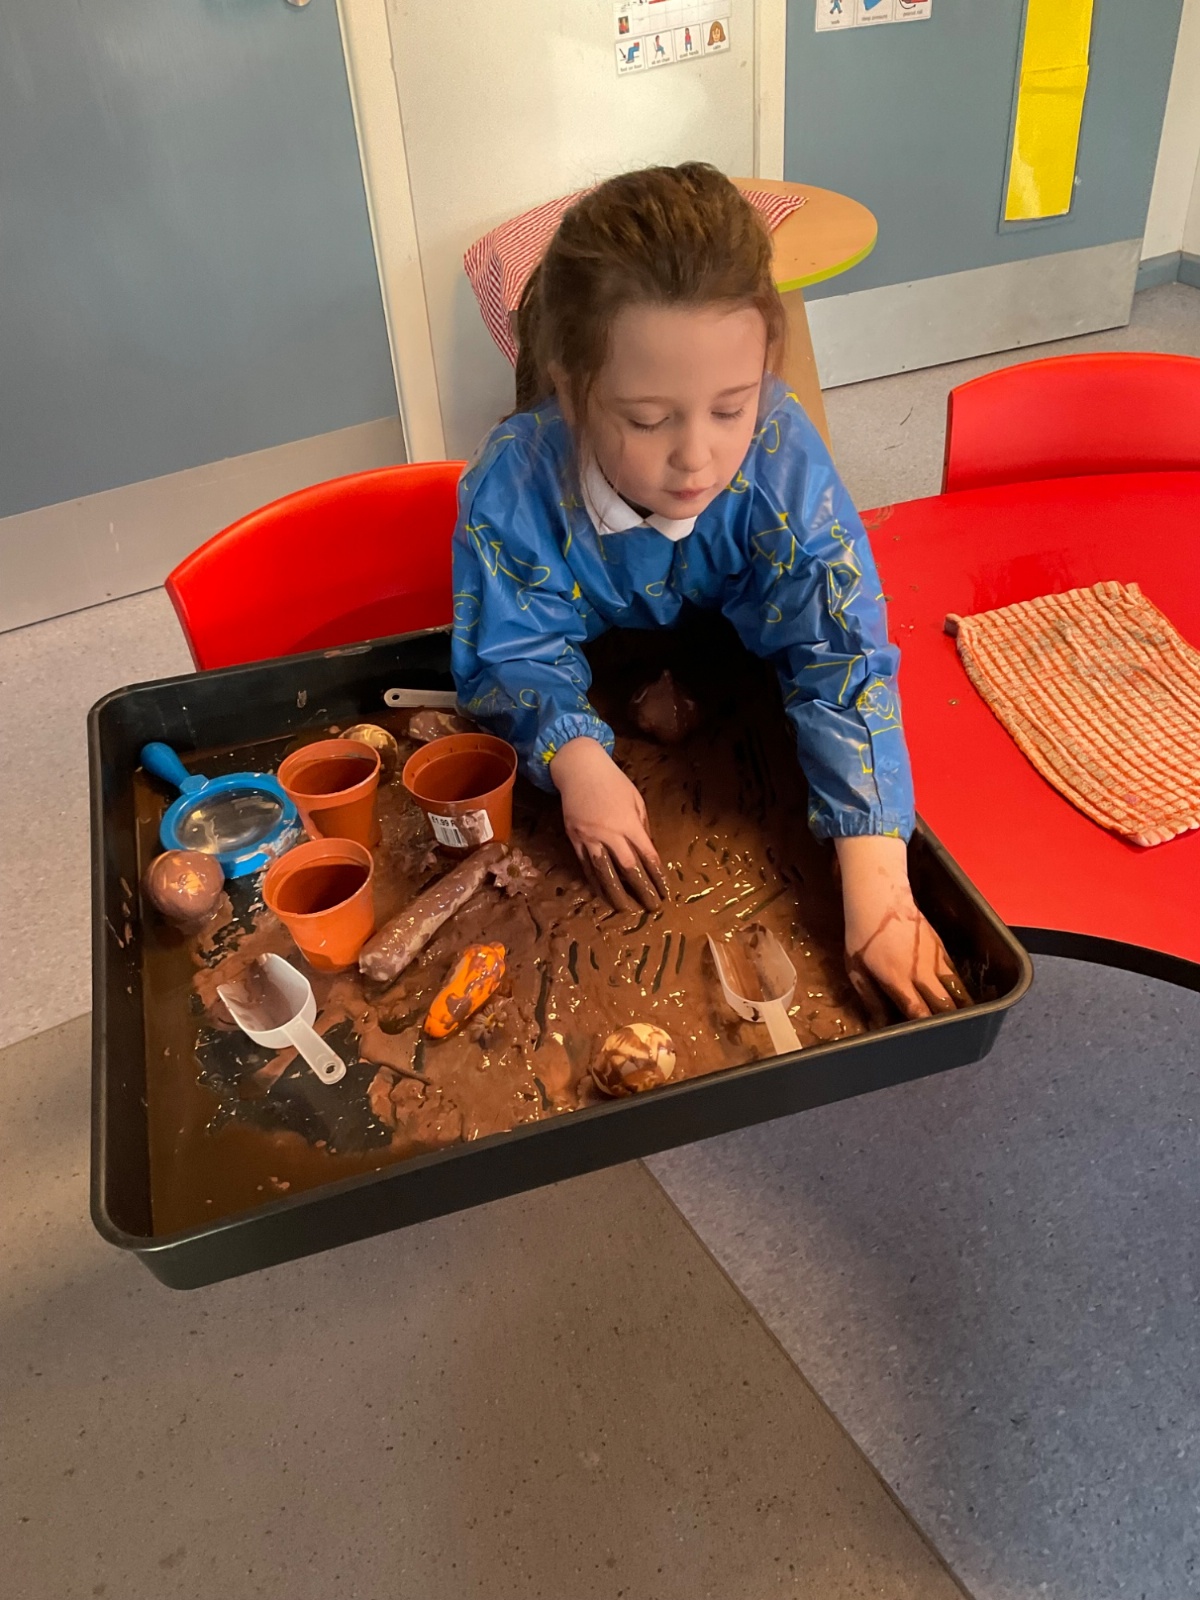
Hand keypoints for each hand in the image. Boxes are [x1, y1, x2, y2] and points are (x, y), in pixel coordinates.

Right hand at [550, 738, 668, 911]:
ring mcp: (590, 837)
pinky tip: (601, 892)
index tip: (665, 892)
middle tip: (652, 907)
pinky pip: (585, 865)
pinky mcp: (575, 838)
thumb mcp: (636, 799)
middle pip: (628, 869)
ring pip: (604, 872)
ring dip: (616, 893)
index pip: (648, 856)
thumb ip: (642, 825)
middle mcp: (610, 834)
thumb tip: (648, 850)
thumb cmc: (613, 781)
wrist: (579, 768)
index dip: (657, 877)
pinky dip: (594, 881)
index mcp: (629, 823)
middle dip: (642, 890)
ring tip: (625, 909)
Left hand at [834, 835, 969, 1022]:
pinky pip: (955, 973)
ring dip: (962, 1006)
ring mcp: (935, 958)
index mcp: (897, 979)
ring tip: (966, 1021)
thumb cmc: (861, 936)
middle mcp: (920, 971)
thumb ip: (871, 999)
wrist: (880, 899)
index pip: (919, 1011)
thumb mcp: (856, 970)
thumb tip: (879, 1025)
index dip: (927, 1028)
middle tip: (953, 1035)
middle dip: (950, 1021)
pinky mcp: (942, 948)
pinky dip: (959, 987)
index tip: (931, 1040)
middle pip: (944, 1004)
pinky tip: (960, 997)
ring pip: (957, 989)